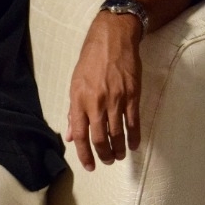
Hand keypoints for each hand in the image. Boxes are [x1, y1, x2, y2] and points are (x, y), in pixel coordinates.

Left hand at [65, 11, 141, 170]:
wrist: (112, 39)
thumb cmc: (90, 60)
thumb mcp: (75, 83)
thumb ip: (73, 111)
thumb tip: (71, 135)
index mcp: (78, 100)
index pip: (80, 135)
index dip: (84, 154)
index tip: (89, 165)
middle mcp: (96, 103)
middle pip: (99, 138)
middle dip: (103, 155)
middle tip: (106, 161)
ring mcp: (116, 100)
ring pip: (117, 134)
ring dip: (118, 149)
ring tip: (118, 156)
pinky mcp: (132, 96)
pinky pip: (133, 123)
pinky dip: (133, 137)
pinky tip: (133, 145)